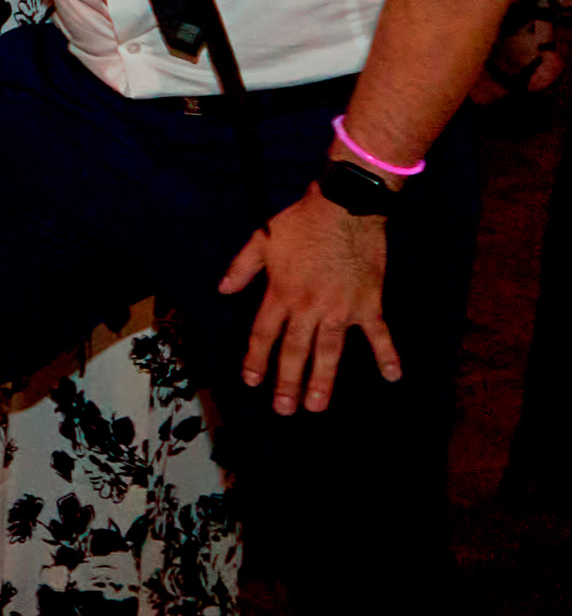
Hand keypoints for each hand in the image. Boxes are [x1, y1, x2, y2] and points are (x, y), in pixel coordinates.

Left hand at [220, 187, 400, 414]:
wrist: (346, 207)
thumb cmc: (302, 222)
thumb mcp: (261, 239)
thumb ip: (241, 268)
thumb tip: (222, 290)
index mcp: (282, 293)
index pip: (264, 334)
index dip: (257, 359)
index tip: (252, 381)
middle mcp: (309, 306)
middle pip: (295, 351)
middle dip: (288, 382)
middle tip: (284, 409)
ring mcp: (341, 308)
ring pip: (330, 351)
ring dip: (324, 380)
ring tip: (317, 406)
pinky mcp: (369, 303)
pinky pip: (379, 334)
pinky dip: (387, 354)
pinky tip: (393, 377)